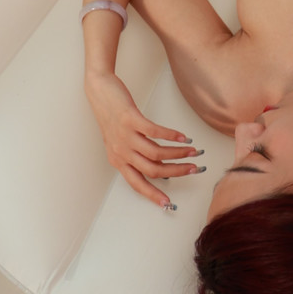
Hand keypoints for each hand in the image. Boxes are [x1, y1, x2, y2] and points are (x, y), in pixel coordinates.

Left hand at [84, 70, 202, 209]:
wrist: (99, 90)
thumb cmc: (111, 115)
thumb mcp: (119, 140)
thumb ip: (134, 154)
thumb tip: (158, 166)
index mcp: (118, 160)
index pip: (137, 184)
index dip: (153, 194)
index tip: (169, 203)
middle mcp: (121, 152)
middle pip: (153, 170)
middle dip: (177, 172)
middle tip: (194, 169)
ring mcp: (125, 136)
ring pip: (156, 153)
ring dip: (178, 154)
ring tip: (193, 151)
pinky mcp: (130, 119)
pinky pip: (155, 132)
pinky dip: (172, 136)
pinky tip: (183, 137)